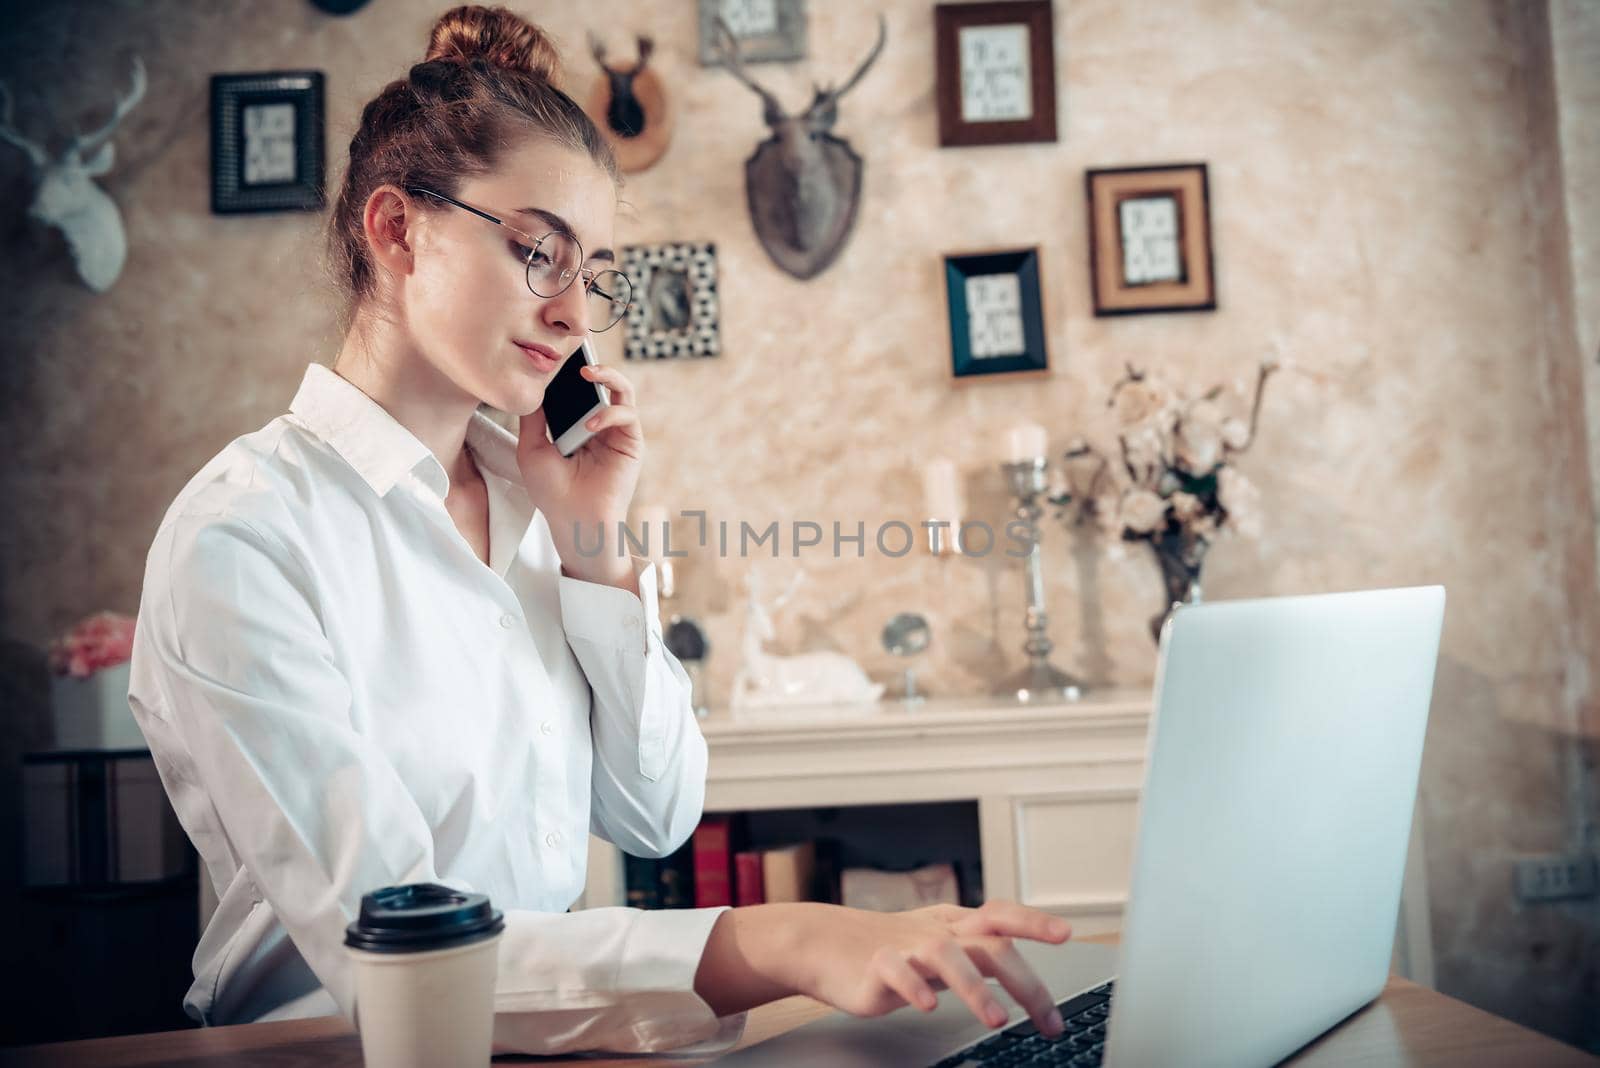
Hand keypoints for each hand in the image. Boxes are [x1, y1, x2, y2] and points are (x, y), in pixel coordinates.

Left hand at [517, 360, 643, 585]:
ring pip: (622, 389)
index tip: (559, 344)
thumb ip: (534, 418)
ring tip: (587, 371)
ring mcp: (615, 431)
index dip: (570, 366)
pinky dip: (609, 413)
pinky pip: (627, 414)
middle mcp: (598, 422)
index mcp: (575, 423)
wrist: (572, 520)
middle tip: (579, 342)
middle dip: (591, 359)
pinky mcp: (630, 442)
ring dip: (607, 375)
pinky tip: (590, 425)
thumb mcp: (531, 449)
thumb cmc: (551, 491)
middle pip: (600, 380)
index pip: (576, 386)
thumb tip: (532, 386)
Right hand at [792, 901, 1069, 1036]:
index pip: (1001, 915)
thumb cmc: (885, 948)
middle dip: (1025, 981)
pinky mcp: (876, 965)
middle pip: (990, 945)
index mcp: (953, 924)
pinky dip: (915, 987)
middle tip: (1048, 1018)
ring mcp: (906, 946)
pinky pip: (898, 972)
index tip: (1065, 934)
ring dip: (976, 988)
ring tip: (996, 1019)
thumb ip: (976, 957)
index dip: (1033, 921)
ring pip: (948, 955)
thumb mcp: (937, 946)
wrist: (822, 943)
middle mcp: (936, 932)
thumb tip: (1025, 980)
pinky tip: (927, 1006)